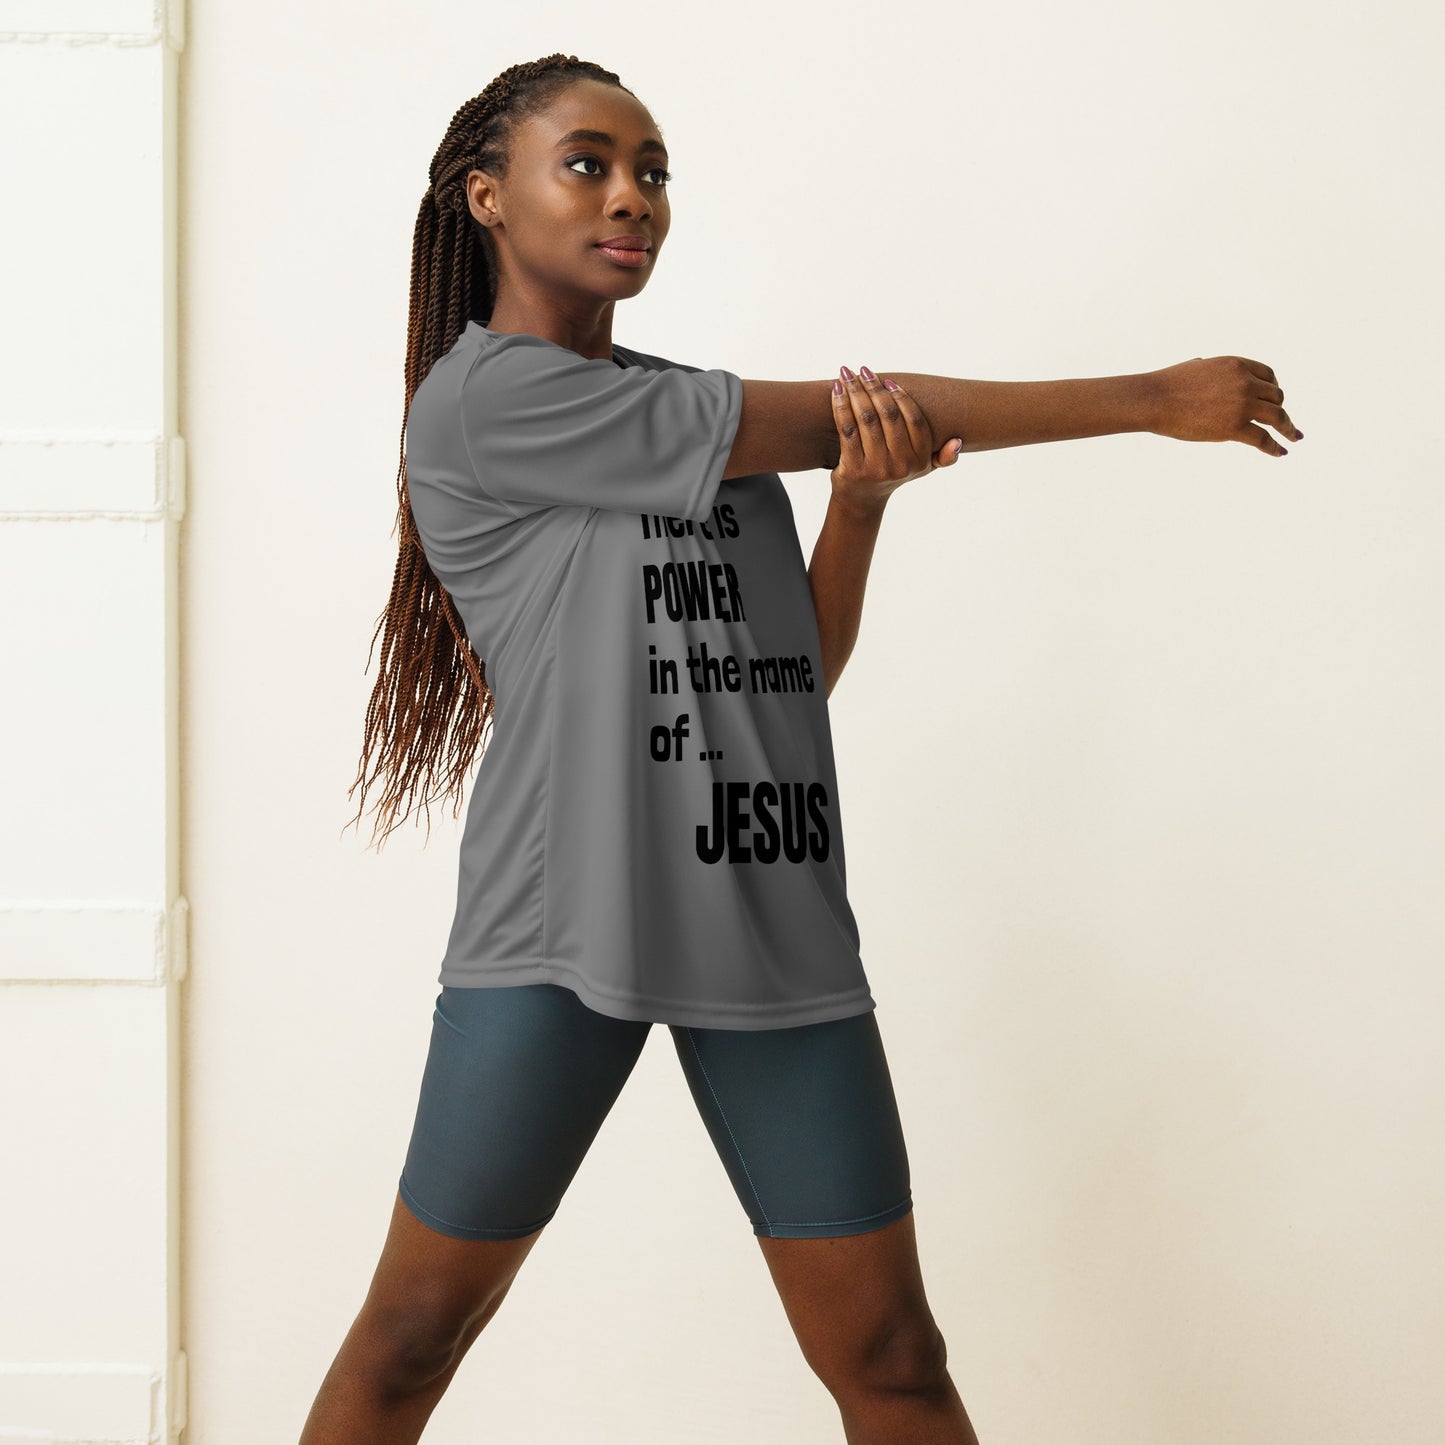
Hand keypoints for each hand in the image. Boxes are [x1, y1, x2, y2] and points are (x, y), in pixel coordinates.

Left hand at [830, 365, 963, 510]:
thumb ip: (942, 457)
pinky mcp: (852, 469)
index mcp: (920, 461)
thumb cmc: (893, 474)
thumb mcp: (921, 468)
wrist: (862, 500)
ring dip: (855, 391)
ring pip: (866, 419)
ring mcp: (876, 468)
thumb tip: (958, 442)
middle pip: (888, 416)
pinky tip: (836, 390)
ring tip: (847, 374)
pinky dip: (840, 406)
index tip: (889, 382)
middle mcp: (900, 466)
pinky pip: (847, 430)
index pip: (914, 421)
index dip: (902, 398)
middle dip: (875, 388)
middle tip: (865, 371)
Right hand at [1148, 356, 1303, 455]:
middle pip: (1276, 396)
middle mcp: (1245, 382)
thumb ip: (1213, 371)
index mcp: (1236, 365)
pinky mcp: (1234, 427)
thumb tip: (1209, 373)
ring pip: (1277, 416)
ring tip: (1293, 436)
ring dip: (1287, 427)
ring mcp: (1242, 404)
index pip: (1268, 375)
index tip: (1274, 400)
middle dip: (1279, 409)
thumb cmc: (1167, 384)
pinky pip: (1263, 439)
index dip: (1273, 388)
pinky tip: (1281, 451)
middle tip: (1282, 422)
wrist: (1154, 399)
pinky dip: (1275, 446)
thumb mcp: (1198, 368)